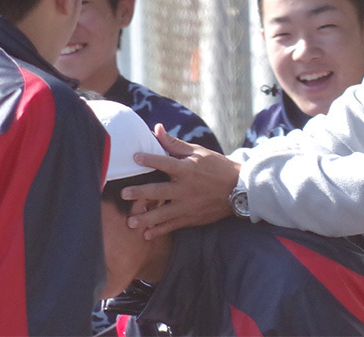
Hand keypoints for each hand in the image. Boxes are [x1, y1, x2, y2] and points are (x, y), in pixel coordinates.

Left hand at [122, 123, 240, 239]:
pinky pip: (173, 225)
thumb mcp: (198, 152)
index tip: (134, 157)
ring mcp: (188, 205)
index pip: (165, 163)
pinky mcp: (192, 218)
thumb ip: (174, 144)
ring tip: (130, 222)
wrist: (239, 189)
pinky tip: (147, 235)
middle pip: (159, 191)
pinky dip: (160, 231)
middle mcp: (186, 188)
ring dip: (146, 218)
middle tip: (124, 194)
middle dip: (140, 193)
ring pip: (163, 214)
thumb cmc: (217, 166)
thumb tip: (156, 129)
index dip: (149, 159)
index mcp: (187, 169)